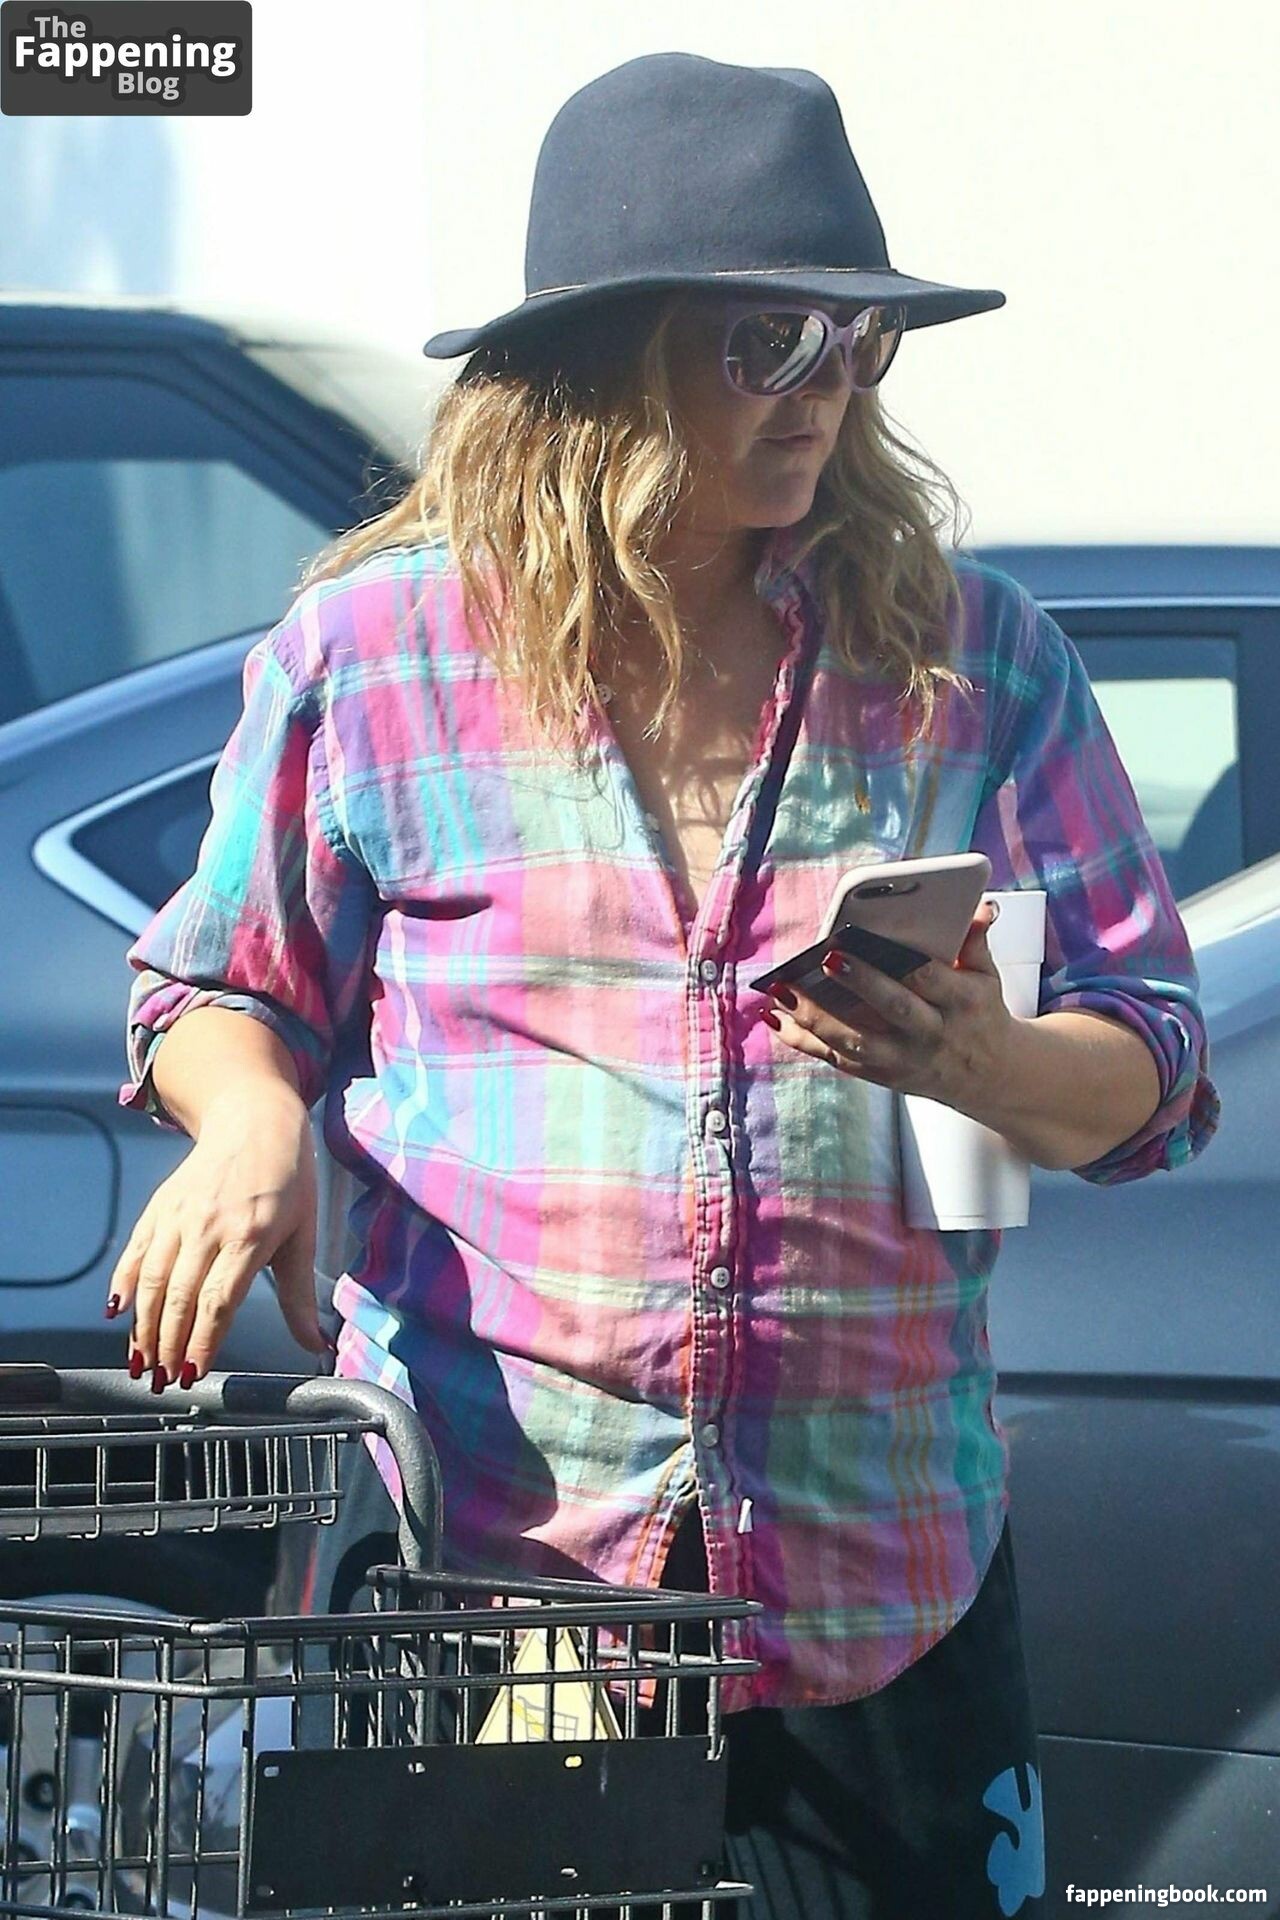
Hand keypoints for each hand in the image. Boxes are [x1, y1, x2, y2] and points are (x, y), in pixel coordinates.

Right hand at [107, 1083, 326, 1387]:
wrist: (256, 1120)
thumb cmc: (289, 1180)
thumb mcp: (304, 1235)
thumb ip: (300, 1295)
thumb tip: (317, 1344)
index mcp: (251, 1236)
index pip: (219, 1300)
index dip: (203, 1340)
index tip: (194, 1373)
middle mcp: (210, 1225)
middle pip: (181, 1295)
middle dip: (168, 1344)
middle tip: (163, 1380)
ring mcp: (180, 1214)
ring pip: (154, 1278)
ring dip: (143, 1324)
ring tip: (142, 1361)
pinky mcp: (161, 1205)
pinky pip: (137, 1250)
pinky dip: (124, 1281)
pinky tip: (117, 1311)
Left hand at [761, 901, 1014, 1112]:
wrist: (989, 1075)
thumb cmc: (979, 1013)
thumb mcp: (987, 976)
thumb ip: (975, 940)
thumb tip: (978, 905)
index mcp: (962, 1002)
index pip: (928, 978)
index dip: (898, 961)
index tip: (878, 941)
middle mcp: (933, 1034)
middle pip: (894, 1010)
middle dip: (859, 985)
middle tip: (826, 959)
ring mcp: (905, 1060)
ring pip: (857, 1043)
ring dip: (815, 1019)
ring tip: (782, 990)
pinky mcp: (883, 1077)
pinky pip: (838, 1060)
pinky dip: (804, 1042)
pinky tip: (776, 1019)